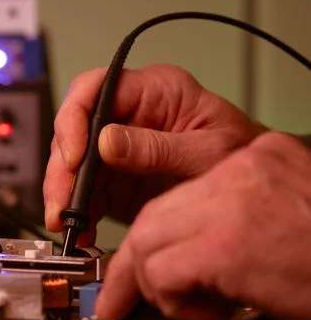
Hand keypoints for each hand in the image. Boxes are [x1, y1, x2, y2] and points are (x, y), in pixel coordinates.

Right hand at [43, 64, 265, 244]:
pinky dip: (78, 213)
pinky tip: (81, 231)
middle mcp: (128, 114)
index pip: (95, 88)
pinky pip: (84, 191)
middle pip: (74, 129)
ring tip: (66, 223)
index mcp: (154, 91)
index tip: (75, 156)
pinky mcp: (114, 178)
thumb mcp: (210, 150)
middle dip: (63, 167)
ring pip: (71, 163)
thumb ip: (160, 147)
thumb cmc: (245, 157)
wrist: (257, 191)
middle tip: (63, 200)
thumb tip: (106, 142)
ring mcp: (118, 147)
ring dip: (63, 194)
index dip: (74, 119)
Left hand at [95, 132, 310, 319]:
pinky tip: (206, 316)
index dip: (157, 237)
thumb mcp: (291, 224)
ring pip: (147, 241)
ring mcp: (233, 204)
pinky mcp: (226, 246)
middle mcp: (245, 170)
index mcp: (264, 160)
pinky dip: (170, 302)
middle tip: (127, 300)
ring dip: (154, 286)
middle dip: (137, 264)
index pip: (183, 193)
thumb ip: (240, 224)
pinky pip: (161, 273)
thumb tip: (188, 257)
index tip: (143, 267)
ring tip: (183, 310)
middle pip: (155, 214)